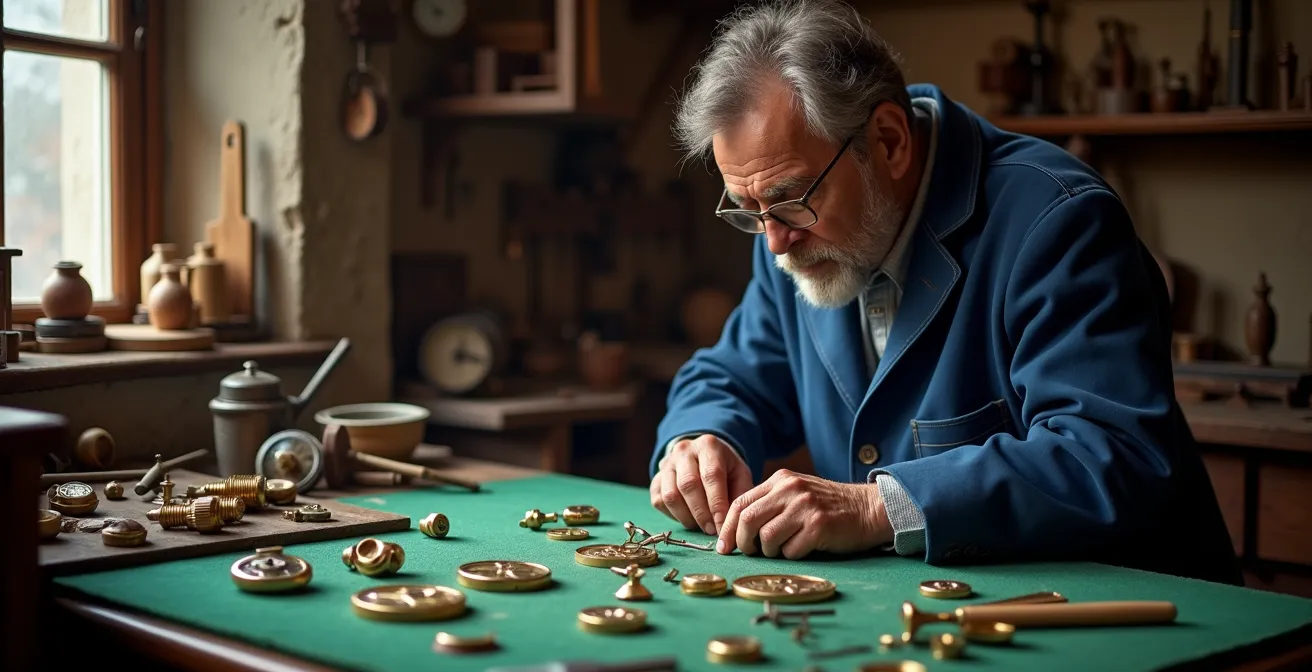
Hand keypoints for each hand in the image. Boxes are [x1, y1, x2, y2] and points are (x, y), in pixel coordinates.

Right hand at [650, 435, 753, 534]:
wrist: (702, 455)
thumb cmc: (725, 468)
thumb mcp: (740, 474)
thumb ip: (740, 495)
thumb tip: (733, 523)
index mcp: (708, 445)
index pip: (711, 475)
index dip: (717, 504)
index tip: (723, 527)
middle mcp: (684, 450)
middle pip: (688, 485)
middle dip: (701, 513)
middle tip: (712, 531)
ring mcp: (666, 463)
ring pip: (670, 495)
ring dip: (686, 517)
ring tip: (701, 526)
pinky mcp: (656, 478)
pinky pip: (658, 501)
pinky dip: (673, 516)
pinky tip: (688, 518)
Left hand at [717, 469, 892, 558]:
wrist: (868, 508)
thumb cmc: (828, 506)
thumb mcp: (796, 493)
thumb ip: (769, 503)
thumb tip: (737, 530)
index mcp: (780, 480)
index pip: (740, 503)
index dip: (728, 528)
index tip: (724, 546)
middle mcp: (790, 489)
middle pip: (748, 519)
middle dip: (742, 542)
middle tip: (748, 553)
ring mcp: (805, 507)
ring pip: (767, 537)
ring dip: (769, 551)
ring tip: (782, 549)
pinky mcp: (819, 526)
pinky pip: (790, 550)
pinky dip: (792, 555)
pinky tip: (804, 548)